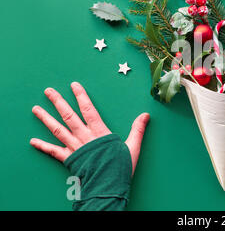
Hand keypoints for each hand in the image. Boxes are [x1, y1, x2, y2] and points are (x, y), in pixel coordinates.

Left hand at [30, 82, 149, 174]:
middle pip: (68, 116)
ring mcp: (74, 148)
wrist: (107, 185)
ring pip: (57, 130)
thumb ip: (137, 129)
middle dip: (58, 102)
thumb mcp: (133, 146)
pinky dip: (43, 146)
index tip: (74, 85)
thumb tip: (145, 115)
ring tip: (36, 109)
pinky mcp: (69, 159)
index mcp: (99, 132)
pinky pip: (53, 151)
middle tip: (48, 91)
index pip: (88, 109)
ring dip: (46, 118)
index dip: (81, 96)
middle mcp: (84, 137)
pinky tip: (32, 141)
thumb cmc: (120, 167)